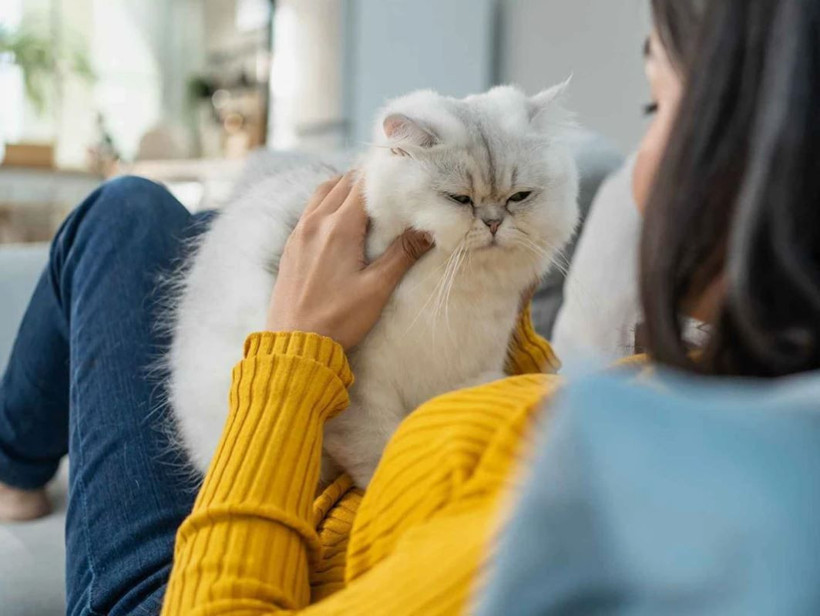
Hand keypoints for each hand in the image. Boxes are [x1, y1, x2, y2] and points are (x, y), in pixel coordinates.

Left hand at [266, 173, 433, 349]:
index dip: (383, 174)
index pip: (363, 184)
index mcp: (338, 228)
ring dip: (344, 186)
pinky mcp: (291, 246)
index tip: (401, 171)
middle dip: (366, 178)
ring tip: (365, 194)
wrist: (295, 344)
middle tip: (389, 181)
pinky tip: (339, 217)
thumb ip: (402, 255)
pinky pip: (309, 210)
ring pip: (322, 192)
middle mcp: (315, 223)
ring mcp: (298, 233)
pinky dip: (327, 202)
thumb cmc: (338, 319)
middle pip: (342, 182)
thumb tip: (428, 230)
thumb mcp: (377, 288)